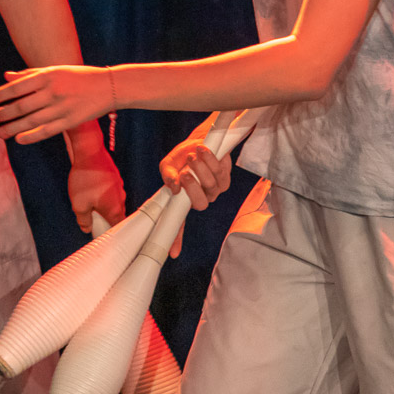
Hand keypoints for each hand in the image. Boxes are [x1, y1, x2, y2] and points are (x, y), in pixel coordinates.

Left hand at [0, 65, 114, 143]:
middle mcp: (52, 92)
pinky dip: (31, 136)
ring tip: (0, 132)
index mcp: (47, 76)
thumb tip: (6, 76)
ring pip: (30, 121)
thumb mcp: (54, 70)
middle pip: (20, 106)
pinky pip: (46, 131)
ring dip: (12, 127)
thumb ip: (30, 74)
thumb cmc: (78, 76)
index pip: (16, 87)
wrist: (108, 85)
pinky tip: (19, 139)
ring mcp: (61, 108)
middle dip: (2, 113)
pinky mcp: (70, 121)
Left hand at [66, 140, 126, 232]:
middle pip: (116, 214)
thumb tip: (86, 227)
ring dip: (102, 203)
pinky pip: (110, 190)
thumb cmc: (85, 178)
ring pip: (112, 201)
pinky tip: (91, 186)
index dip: (110, 232)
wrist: (89, 152)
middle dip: (104, 216)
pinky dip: (102, 191)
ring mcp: (119, 187)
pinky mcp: (115, 177)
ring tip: (88, 197)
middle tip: (91, 215)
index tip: (103, 233)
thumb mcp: (79, 205)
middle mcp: (120, 199)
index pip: (118, 227)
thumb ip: (84, 220)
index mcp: (114, 209)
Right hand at [157, 137, 231, 257]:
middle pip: (199, 204)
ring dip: (201, 168)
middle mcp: (198, 198)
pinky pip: (220, 173)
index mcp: (182, 200)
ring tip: (193, 156)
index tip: (172, 253)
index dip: (175, 239)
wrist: (200, 140)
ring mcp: (213, 190)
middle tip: (185, 173)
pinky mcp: (225, 180)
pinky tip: (203, 151)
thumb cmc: (183, 156)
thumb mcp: (169, 164)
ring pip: (210, 186)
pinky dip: (210, 160)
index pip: (177, 223)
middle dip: (193, 187)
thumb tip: (173, 187)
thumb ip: (167, 175)